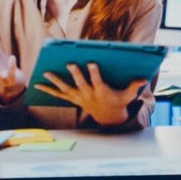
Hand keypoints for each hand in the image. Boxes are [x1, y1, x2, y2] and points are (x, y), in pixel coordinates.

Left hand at [31, 61, 145, 127]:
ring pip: (66, 88)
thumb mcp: (128, 95)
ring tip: (46, 72)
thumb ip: (134, 86)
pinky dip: (48, 90)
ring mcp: (79, 97)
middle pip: (80, 83)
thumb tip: (143, 78)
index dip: (95, 72)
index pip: (97, 81)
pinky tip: (37, 85)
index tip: (92, 62)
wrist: (108, 118)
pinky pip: (58, 95)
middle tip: (70, 63)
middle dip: (75, 73)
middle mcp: (88, 95)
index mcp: (101, 91)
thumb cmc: (119, 102)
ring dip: (56, 81)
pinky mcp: (73, 99)